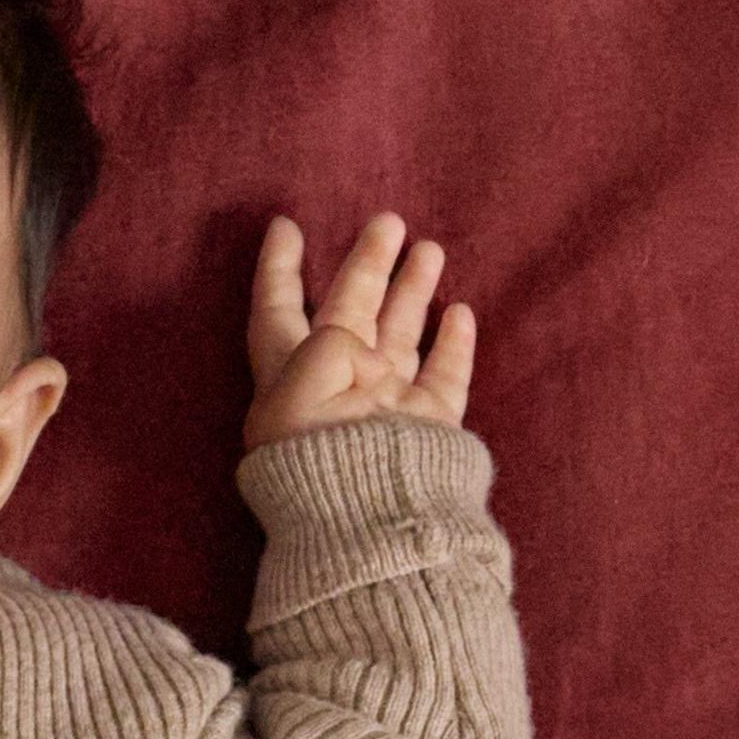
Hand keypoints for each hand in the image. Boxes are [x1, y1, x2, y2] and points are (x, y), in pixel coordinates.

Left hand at [245, 211, 480, 448]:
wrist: (370, 518)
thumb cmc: (319, 450)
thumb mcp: (303, 384)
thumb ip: (328, 345)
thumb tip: (357, 343)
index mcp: (289, 378)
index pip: (278, 311)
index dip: (279, 270)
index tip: (285, 226)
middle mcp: (336, 387)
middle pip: (351, 310)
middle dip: (367, 264)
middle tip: (388, 220)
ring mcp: (384, 406)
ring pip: (400, 335)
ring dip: (412, 292)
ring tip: (431, 247)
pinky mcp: (427, 425)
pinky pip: (443, 377)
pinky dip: (453, 345)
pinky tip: (461, 313)